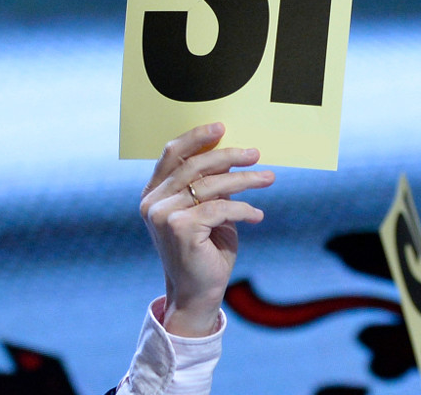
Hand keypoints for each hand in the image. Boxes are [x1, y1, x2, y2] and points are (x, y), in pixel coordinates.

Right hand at [140, 123, 273, 336]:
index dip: (196, 137)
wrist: (198, 293)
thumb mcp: (205, 212)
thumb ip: (208, 186)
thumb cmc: (204, 250)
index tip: (222, 127)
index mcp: (153, 193)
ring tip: (268, 178)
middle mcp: (152, 201)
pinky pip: (219, 208)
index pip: (172, 154)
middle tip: (255, 153)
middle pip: (193, 165)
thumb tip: (231, 155)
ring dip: (243, 180)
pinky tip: (257, 215)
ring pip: (209, 185)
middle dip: (228, 155)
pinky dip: (243, 209)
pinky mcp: (179, 228)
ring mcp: (162, 214)